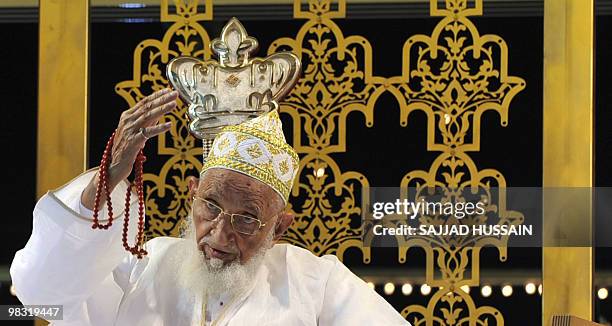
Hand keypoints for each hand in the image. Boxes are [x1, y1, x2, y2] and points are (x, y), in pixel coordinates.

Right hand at [81, 88, 178, 209]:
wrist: (113, 165)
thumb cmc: (126, 149)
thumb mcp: (136, 132)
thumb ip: (146, 122)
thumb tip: (159, 114)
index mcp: (127, 116)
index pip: (144, 102)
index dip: (157, 95)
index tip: (168, 90)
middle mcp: (127, 121)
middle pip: (147, 107)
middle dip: (162, 99)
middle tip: (175, 93)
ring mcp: (130, 131)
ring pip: (148, 116)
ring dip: (162, 109)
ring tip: (174, 104)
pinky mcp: (133, 142)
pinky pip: (148, 133)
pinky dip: (159, 128)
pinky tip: (169, 125)